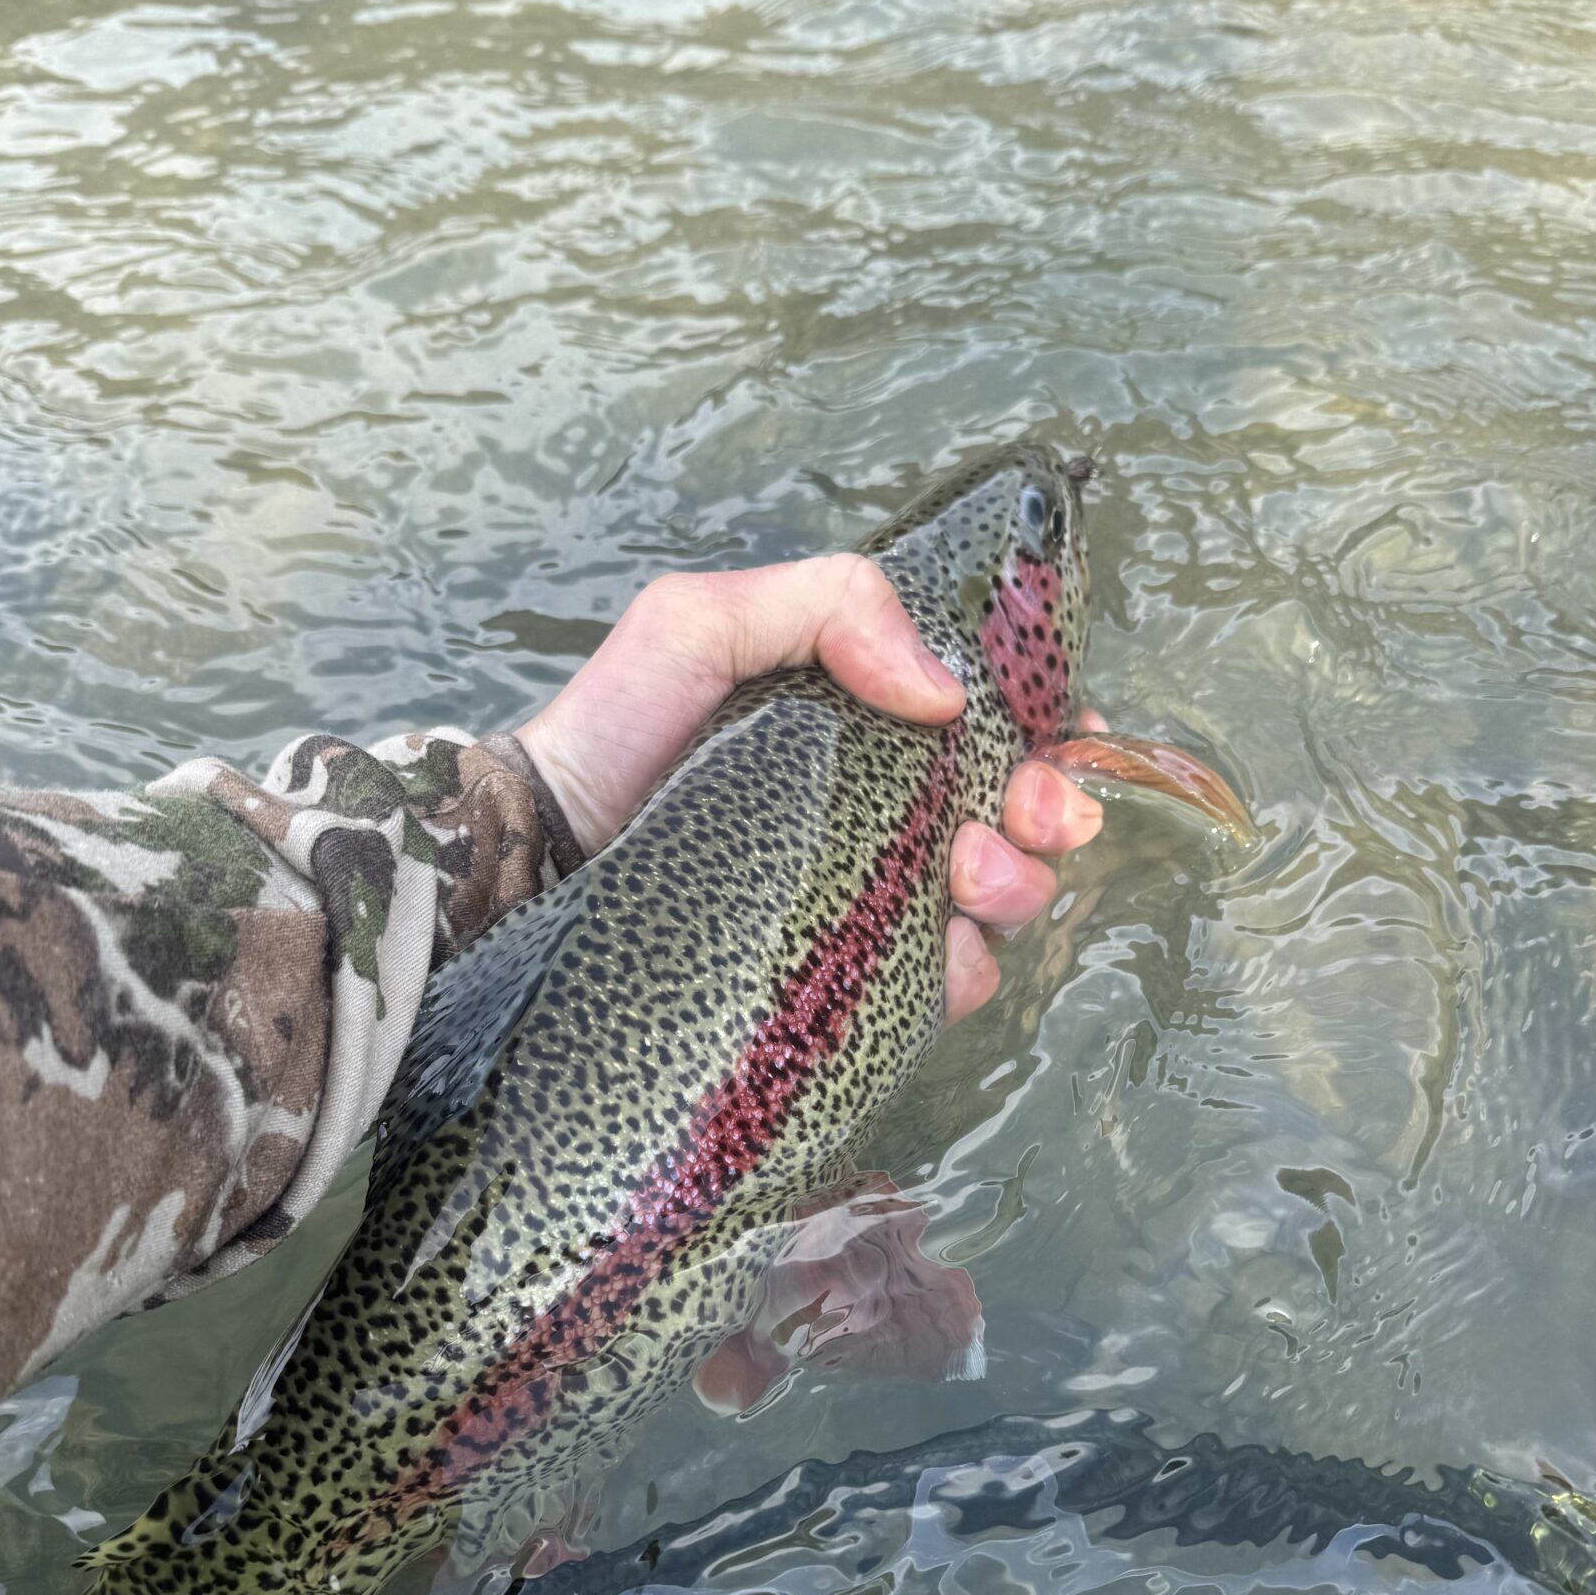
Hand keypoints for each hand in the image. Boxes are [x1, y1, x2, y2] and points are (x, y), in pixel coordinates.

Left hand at [516, 555, 1103, 1020]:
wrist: (535, 860)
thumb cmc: (613, 732)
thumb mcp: (701, 624)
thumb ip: (827, 605)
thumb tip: (944, 693)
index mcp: (867, 728)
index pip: (994, 731)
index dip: (1050, 736)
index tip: (1060, 742)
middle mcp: (882, 817)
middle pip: (1018, 821)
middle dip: (1047, 814)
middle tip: (1022, 817)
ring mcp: (866, 906)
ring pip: (994, 906)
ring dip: (1013, 886)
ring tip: (965, 874)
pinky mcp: (840, 988)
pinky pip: (938, 989)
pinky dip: (961, 970)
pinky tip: (936, 950)